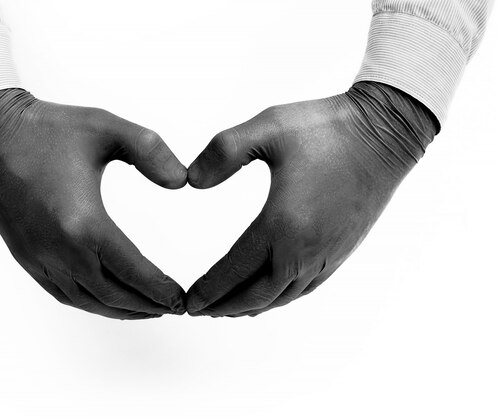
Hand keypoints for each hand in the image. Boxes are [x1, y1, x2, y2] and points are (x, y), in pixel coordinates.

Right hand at [0, 89, 187, 318]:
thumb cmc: (48, 128)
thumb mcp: (108, 127)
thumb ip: (151, 152)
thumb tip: (182, 182)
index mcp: (83, 223)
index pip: (133, 271)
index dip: (161, 290)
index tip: (182, 300)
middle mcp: (59, 250)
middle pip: (112, 295)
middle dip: (148, 306)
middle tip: (174, 308)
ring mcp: (38, 257)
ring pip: (86, 301)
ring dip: (120, 310)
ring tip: (149, 309)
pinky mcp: (25, 256)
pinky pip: (62, 293)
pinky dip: (91, 302)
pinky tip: (107, 298)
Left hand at [186, 81, 436, 316]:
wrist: (386, 131)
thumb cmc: (328, 128)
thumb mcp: (267, 127)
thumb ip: (222, 152)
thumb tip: (191, 181)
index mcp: (282, 224)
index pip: (235, 270)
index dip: (209, 289)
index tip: (189, 302)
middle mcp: (305, 249)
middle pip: (256, 295)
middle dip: (224, 307)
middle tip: (199, 311)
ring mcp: (327, 254)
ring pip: (282, 296)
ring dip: (251, 307)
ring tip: (228, 309)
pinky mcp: (341, 250)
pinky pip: (305, 288)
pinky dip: (280, 298)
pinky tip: (270, 293)